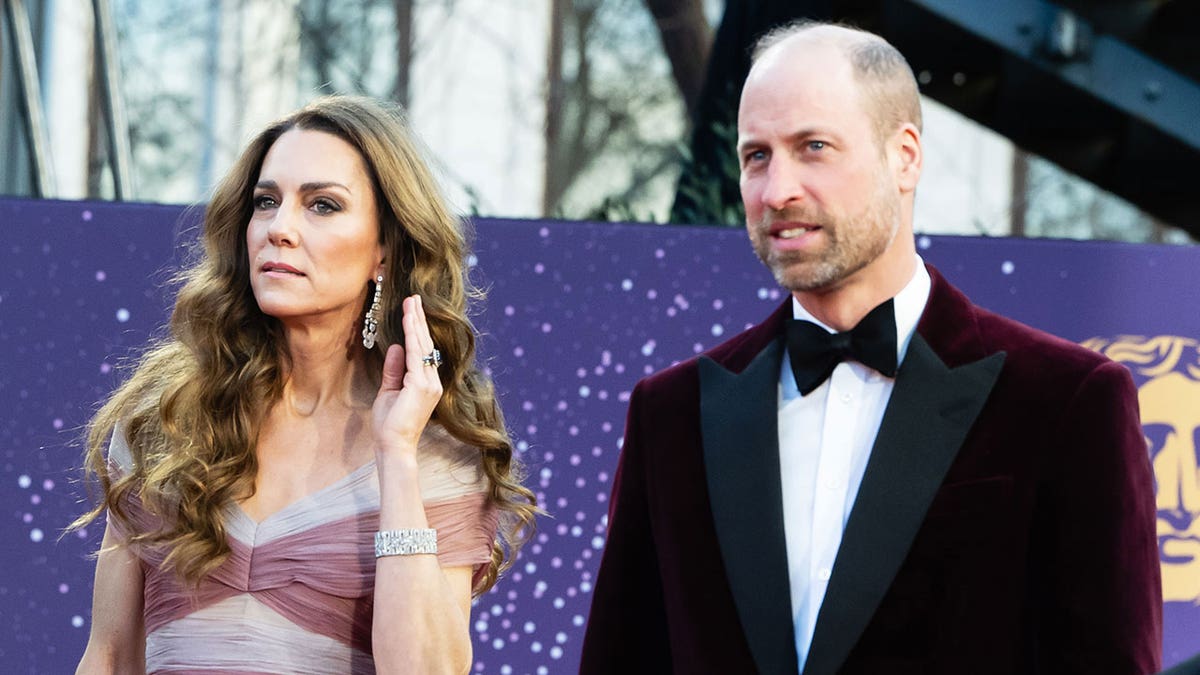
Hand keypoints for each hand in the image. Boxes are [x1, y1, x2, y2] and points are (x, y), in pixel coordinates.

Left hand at [372, 295, 443, 455]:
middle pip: (426, 344)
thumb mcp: (389, 391)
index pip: (423, 351)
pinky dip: (411, 336)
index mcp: (426, 383)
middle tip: (414, 298)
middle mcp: (433, 381)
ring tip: (411, 303)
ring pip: (422, 346)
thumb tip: (397, 347)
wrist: (393, 445)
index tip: (412, 310)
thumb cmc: (389, 424)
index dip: (417, 330)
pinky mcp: (421, 385)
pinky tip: (408, 322)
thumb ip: (394, 369)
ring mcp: (430, 383)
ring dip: (415, 323)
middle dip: (418, 320)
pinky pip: (416, 355)